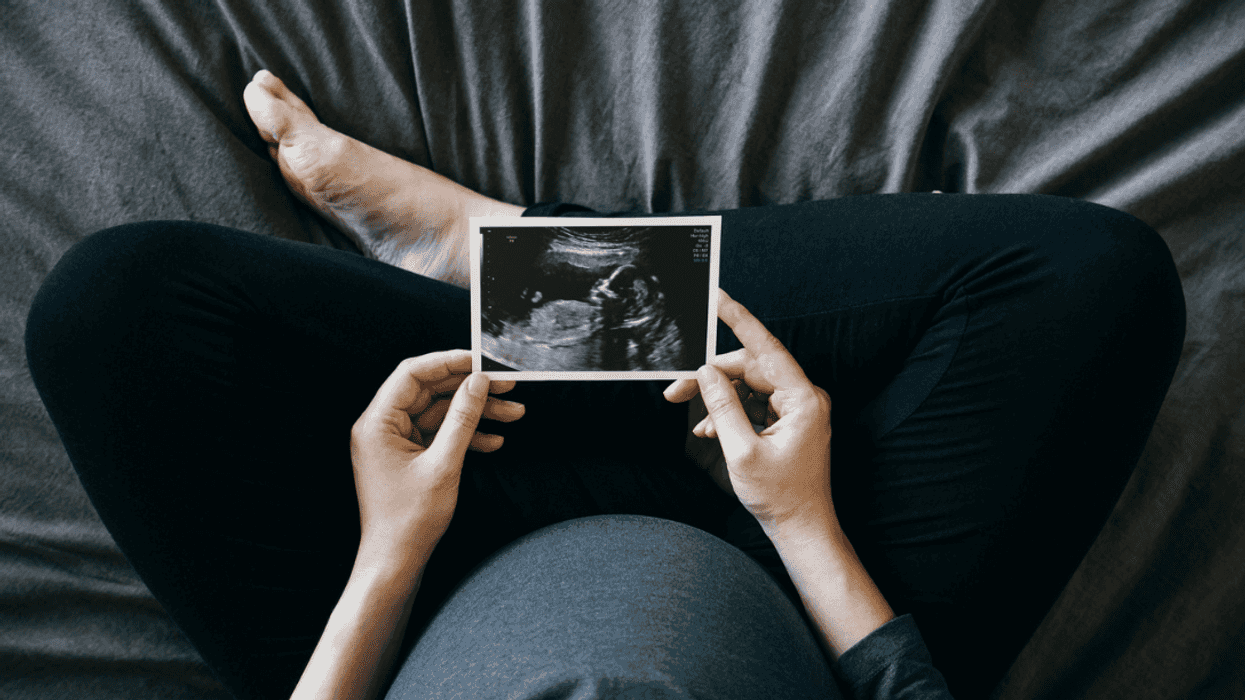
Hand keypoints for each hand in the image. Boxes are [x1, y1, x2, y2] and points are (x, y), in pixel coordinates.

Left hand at [349, 350, 523, 570]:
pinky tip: (494, 441)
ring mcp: (395, 443)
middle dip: (470, 389)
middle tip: (506, 385)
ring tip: (513, 413)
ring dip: (476, 413)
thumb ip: (462, 419)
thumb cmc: (409, 521)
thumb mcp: (444, 465)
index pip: (412, 374)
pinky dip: (466, 435)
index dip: (449, 363)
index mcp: (377, 423)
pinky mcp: (409, 458)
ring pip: (440, 413)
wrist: (395, 562)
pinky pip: (439, 434)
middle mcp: (381, 428)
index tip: (481, 360)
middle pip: (430, 392)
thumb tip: (478, 383)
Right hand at [664, 289, 833, 531]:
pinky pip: (753, 405)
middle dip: (711, 377)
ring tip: (692, 417)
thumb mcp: (742, 452)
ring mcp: (796, 410)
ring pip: (748, 387)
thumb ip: (723, 407)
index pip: (766, 348)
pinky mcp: (787, 423)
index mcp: (803, 399)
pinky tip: (710, 430)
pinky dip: (730, 414)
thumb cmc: (781, 497)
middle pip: (750, 369)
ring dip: (718, 400)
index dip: (739, 321)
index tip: (718, 298)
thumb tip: (706, 374)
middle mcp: (803, 398)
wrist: (801, 529)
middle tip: (675, 389)